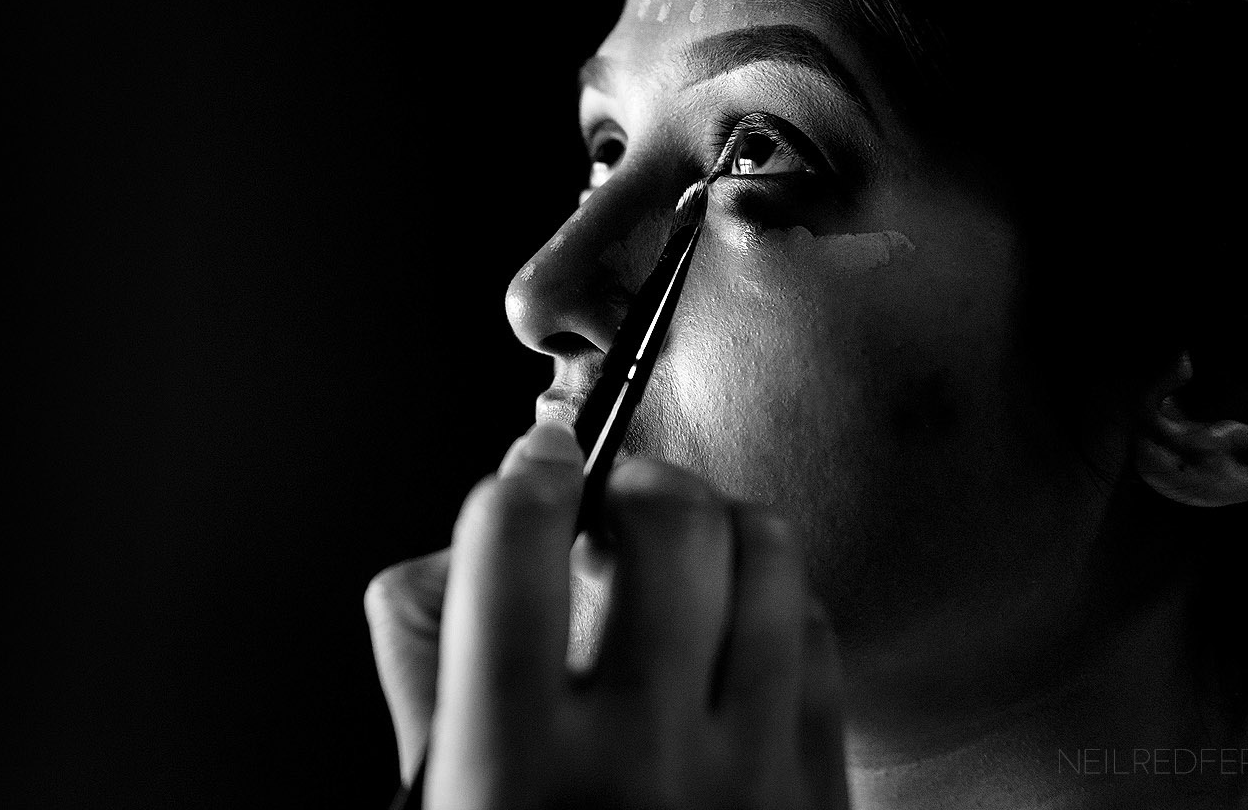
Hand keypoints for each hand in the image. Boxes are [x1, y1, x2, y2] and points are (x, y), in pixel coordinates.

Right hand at [366, 421, 849, 808]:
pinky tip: (731, 634)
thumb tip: (461, 537)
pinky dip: (775, 601)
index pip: (514, 538)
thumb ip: (422, 663)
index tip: (533, 470)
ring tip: (678, 556)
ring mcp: (751, 781)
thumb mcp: (440, 797)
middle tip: (609, 509)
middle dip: (631, 482)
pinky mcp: (825, 798)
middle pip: (664, 518)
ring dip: (715, 525)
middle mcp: (641, 766)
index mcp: (513, 769)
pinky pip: (819, 631)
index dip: (523, 474)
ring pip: (766, 552)